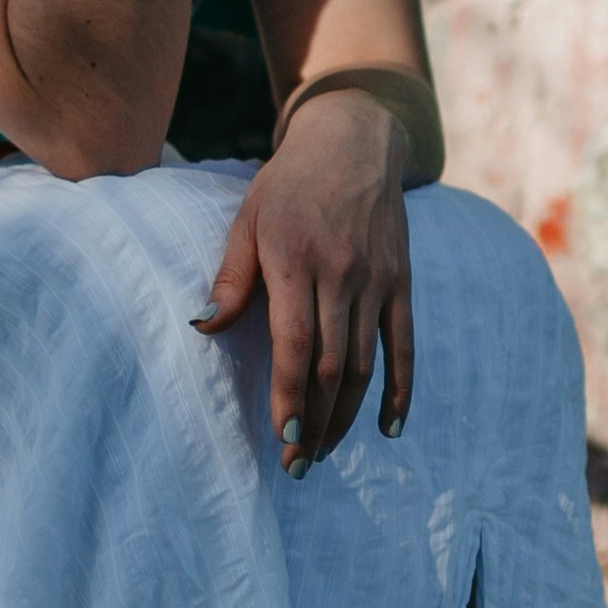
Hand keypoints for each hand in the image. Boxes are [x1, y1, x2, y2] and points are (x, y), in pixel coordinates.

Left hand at [193, 85, 419, 469]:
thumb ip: (231, 277)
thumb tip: (203, 326)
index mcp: (296, 260)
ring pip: (365, 364)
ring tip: (324, 453)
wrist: (355, 141)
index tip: (282, 440)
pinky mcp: (401, 283)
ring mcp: (377, 280)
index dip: (290, 397)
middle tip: (296, 466)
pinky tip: (387, 429)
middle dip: (313, 423)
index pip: (295, 344)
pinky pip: (404, 346)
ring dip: (345, 416)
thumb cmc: (289, 185)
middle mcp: (341, 274)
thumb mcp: (248, 219)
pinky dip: (399, 391)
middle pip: (330, 366)